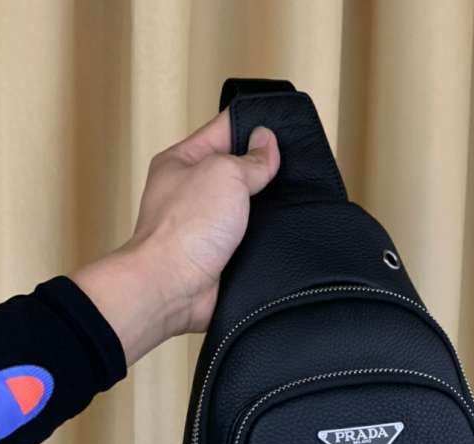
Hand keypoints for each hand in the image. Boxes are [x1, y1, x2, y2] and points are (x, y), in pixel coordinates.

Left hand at [71, 110, 279, 365]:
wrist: (173, 287)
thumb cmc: (185, 228)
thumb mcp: (225, 174)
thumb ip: (251, 159)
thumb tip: (267, 142)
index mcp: (182, 162)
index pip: (221, 131)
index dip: (253, 126)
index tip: (283, 126)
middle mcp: (191, 193)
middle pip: (236, 172)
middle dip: (265, 170)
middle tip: (299, 165)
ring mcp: (205, 227)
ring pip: (246, 209)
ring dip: (268, 208)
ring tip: (300, 198)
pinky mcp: (219, 257)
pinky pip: (249, 241)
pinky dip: (266, 239)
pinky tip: (288, 233)